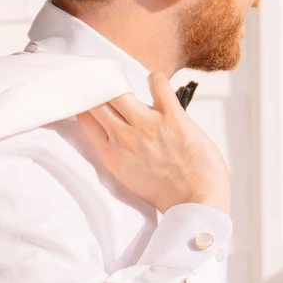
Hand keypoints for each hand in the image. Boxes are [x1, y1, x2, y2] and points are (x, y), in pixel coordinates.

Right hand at [77, 72, 230, 212]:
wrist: (197, 204)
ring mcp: (148, 125)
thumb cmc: (168, 194)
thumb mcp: (128, 177)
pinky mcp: (172, 117)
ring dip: (122, 85)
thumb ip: (119, 153)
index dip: (87, 104)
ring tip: (130, 86)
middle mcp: (124, 137)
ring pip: (119, 90)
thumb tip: (118, 129)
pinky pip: (158, 84)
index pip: (86, 118)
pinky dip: (156, 79)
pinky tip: (156, 84)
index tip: (90, 97)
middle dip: (99, 89)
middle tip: (105, 84)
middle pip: (98, 100)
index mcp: (111, 154)